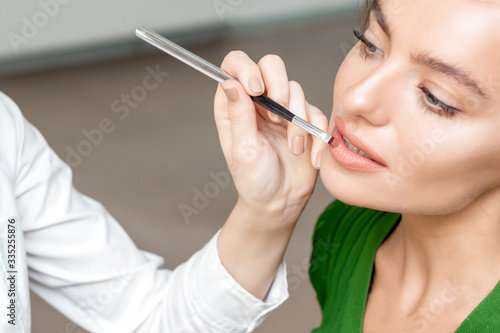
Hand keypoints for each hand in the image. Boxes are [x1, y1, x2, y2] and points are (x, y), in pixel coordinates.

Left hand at [214, 51, 327, 225]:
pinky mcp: (305, 120)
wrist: (281, 202)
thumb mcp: (243, 150)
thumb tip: (230, 83)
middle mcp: (258, 101)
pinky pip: (317, 112)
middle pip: (271, 65)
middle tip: (279, 113)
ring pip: (296, 88)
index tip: (257, 90)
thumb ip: (238, 115)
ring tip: (294, 147)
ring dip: (297, 120)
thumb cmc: (255, 180)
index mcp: (234, 104)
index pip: (235, 64)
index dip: (246, 67)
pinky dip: (316, 133)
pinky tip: (310, 155)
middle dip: (279, 85)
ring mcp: (282, 109)